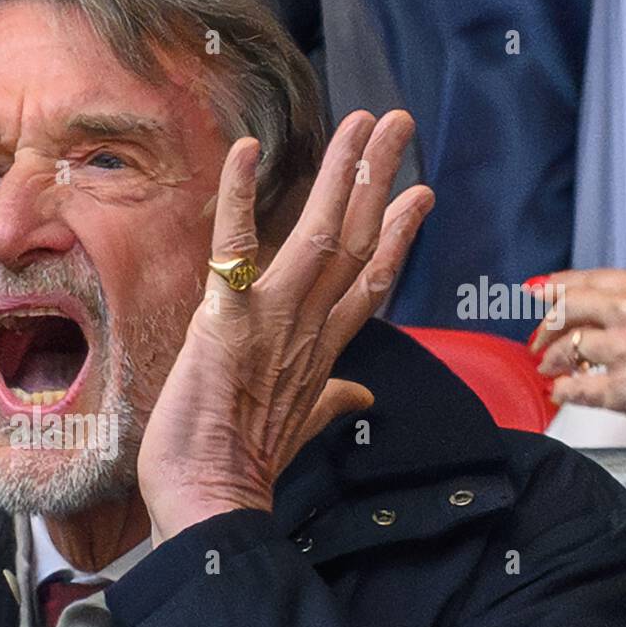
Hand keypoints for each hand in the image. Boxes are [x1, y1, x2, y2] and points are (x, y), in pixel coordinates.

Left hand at [138, 111, 433, 545]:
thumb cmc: (239, 469)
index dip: (396, 235)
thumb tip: (360, 397)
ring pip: (320, 234)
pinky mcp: (225, 321)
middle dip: (379, 179)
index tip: (417, 195)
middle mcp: (307, 329)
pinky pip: (234, 249)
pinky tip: (244, 151)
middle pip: (357, 243)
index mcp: (321, 352)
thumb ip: (331, 402)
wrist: (208, 504)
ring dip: (341, 173)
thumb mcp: (296, 428)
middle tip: (398, 125)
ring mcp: (272, 323)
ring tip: (361, 122)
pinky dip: (238, 198)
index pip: (370, 283)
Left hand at [531, 268, 625, 433]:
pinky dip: (562, 391)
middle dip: (545, 326)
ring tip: (550, 368)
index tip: (538, 290)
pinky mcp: (623, 388)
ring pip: (565, 349)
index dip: (557, 286)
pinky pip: (576, 389)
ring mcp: (625, 350)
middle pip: (567, 310)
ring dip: (551, 360)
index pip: (591, 281)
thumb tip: (623, 305)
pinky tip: (561, 392)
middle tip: (537, 340)